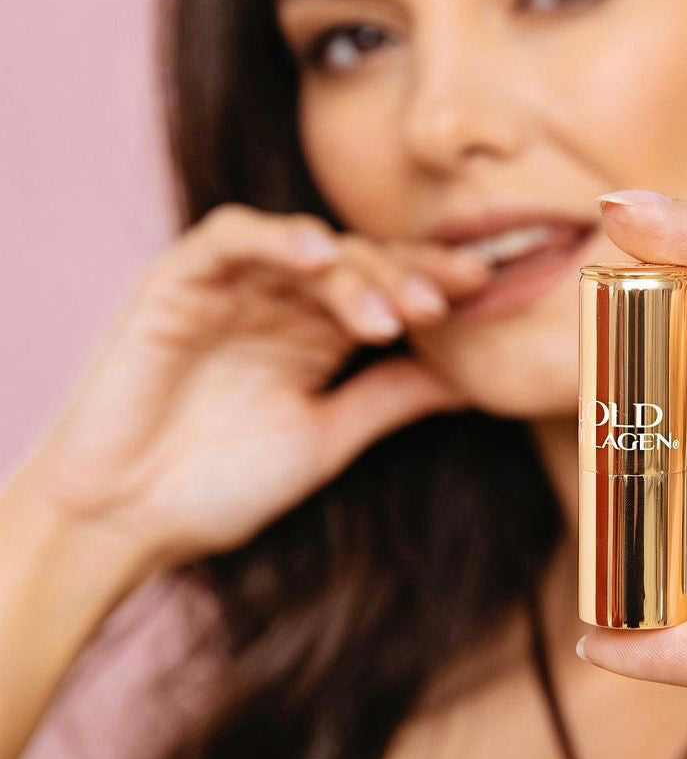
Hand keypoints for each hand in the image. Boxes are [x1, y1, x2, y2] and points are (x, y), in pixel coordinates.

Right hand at [21, 205, 490, 571]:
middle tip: (447, 301)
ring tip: (392, 314)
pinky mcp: (178, 281)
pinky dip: (276, 239)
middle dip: (408, 277)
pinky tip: (318, 255)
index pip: (388, 292)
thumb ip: (392, 400)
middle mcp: (280, 302)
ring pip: (307, 247)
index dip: (436, 286)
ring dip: (354, 272)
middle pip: (358, 262)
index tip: (489, 291)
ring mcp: (230, 287)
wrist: (124, 519)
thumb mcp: (327, 439)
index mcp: (318, 336)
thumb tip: (475, 380)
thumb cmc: (219, 486)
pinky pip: (231, 239)